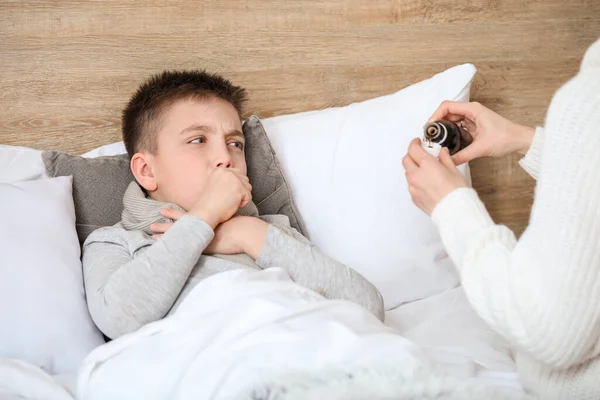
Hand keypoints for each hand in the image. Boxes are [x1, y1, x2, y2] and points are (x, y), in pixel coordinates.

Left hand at [151, 213, 267, 257]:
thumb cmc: (240, 227)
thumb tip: (223, 218)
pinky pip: (183, 246)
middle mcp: (199, 227)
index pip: (186, 216)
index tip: (163, 211)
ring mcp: (200, 236)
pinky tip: (163, 248)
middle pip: (178, 225)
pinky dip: (172, 245)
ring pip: (178, 234)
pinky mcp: (202, 246)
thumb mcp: (229, 219)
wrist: (243, 231)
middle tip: (151, 224)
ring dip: (165, 233)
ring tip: (152, 234)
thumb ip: (223, 218)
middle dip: (165, 224)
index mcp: (205, 220)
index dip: (174, 214)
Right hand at [188, 168, 251, 228]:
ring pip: (248, 187)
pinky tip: (232, 205)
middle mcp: (228, 172)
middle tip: (227, 198)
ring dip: (242, 197)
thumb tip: (242, 182)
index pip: (237, 174)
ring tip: (229, 201)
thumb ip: (226, 180)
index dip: (234, 186)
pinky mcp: (240, 189)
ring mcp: (234, 179)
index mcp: (220, 170)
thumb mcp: (215, 184)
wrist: (206, 212)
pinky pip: (249, 197)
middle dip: (240, 190)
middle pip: (244, 179)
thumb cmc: (210, 203)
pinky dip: (243, 204)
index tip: (225, 194)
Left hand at [402, 138, 467, 214]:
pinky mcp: (414, 197)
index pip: (413, 149)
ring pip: (408, 173)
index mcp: (426, 165)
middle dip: (412, 155)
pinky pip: (411, 185)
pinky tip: (427, 183)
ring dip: (413, 169)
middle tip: (420, 154)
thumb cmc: (456, 192)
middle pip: (406, 160)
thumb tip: (442, 152)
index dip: (414, 144)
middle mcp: (416, 175)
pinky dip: (416, 181)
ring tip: (426, 171)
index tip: (418, 142)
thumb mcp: (453, 170)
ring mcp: (413, 187)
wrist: (455, 211)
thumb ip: (444, 158)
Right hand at [427, 101, 534, 164]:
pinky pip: (458, 128)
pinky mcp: (473, 126)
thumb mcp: (482, 148)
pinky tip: (449, 143)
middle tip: (431, 137)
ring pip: (451, 121)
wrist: (520, 141)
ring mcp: (472, 119)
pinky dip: (451, 134)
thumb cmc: (506, 137)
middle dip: (437, 124)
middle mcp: (471, 111)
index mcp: (473, 109)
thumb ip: (463, 155)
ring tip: (437, 141)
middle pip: (446, 113)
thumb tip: (448, 161)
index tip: (430, 128)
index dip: (435, 115)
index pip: (446, 106)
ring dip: (444, 130)